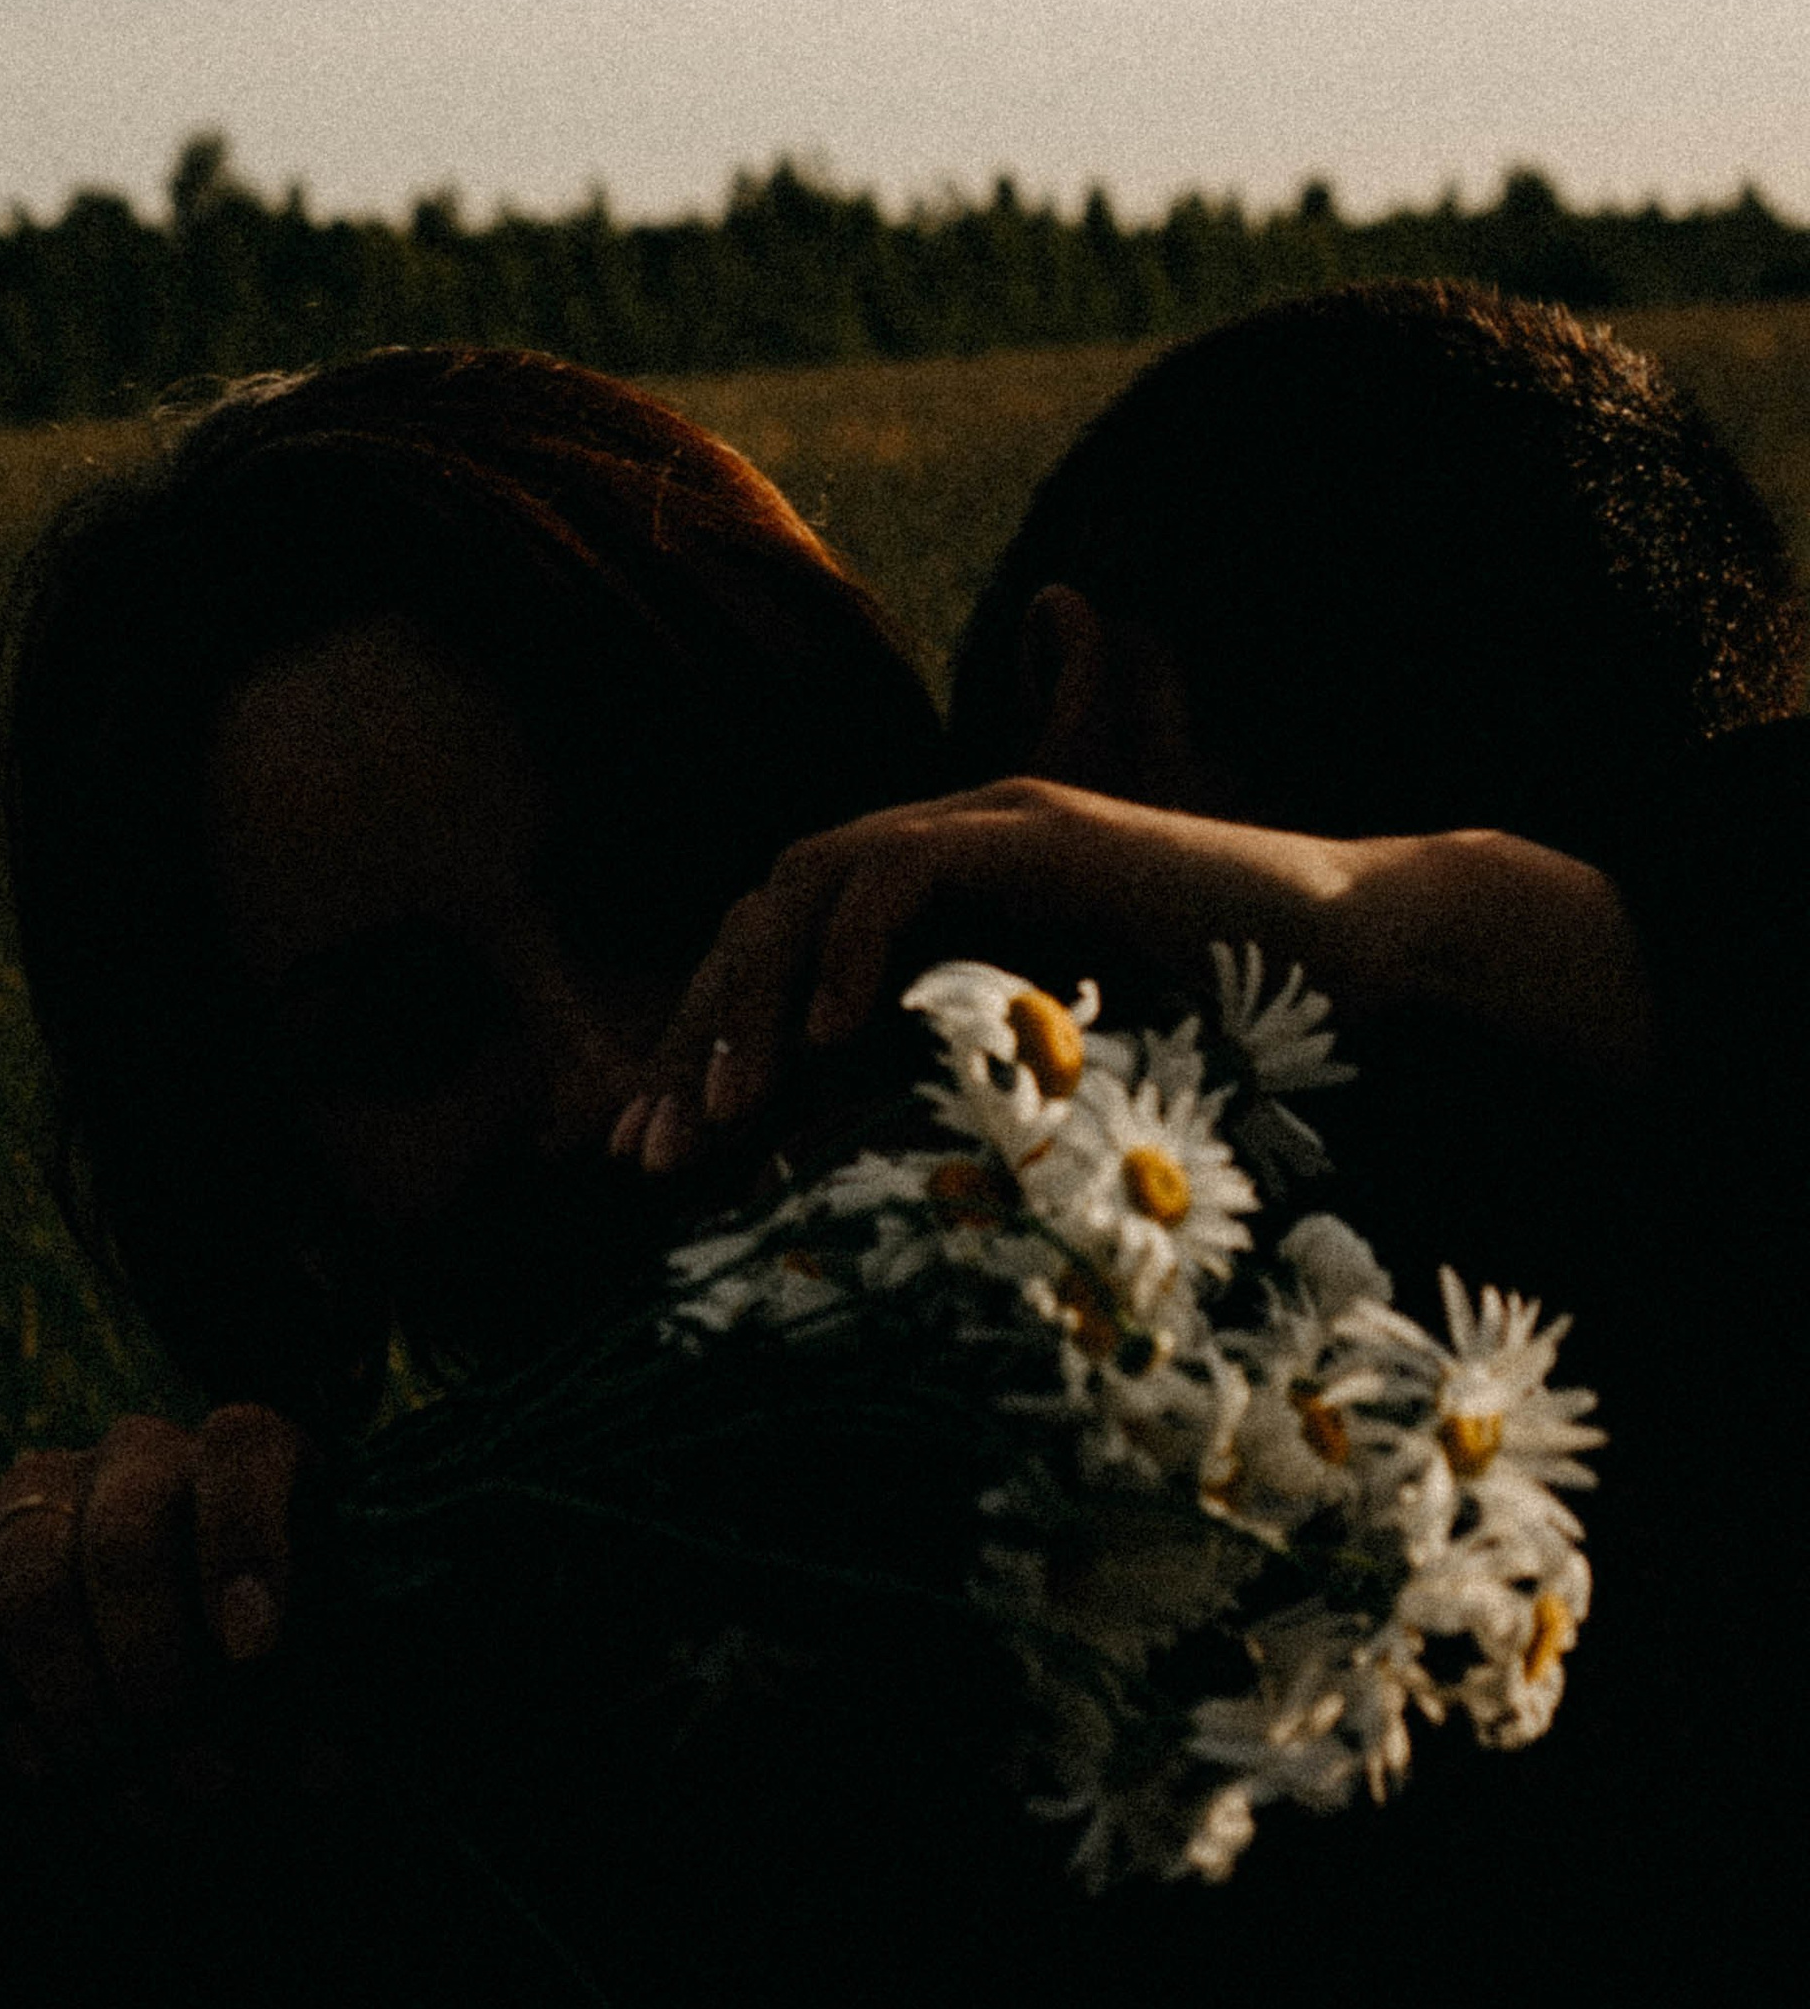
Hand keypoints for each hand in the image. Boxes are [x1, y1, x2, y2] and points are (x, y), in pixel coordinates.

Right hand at [0, 1403, 317, 1803]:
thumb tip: (317, 1768)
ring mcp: (37, 1484)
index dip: (242, 1541)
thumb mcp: (306, 1695)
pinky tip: (35, 1763)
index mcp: (246, 1460)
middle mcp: (139, 1453)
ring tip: (120, 1788)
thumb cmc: (256, 1695)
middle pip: (126, 1535)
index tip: (251, 1655)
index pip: (239, 1447)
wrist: (163, 1717)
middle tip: (190, 1774)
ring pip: (32, 1575)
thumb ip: (312, 1714)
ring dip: (75, 1705)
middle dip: (153, 1673)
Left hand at [613, 782, 1654, 1171]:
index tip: (653, 1156)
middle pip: (764, 913)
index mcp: (929, 895)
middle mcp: (942, 842)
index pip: (772, 951)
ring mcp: (988, 822)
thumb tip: (841, 1186)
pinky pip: (905, 867)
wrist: (1355, 944)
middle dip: (696, 1035)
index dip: (700, 1047)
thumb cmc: (1221, 1017)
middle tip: (652, 1152)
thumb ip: (950, 1084)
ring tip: (726, 1110)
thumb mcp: (1050, 1062)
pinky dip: (850, 944)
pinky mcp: (1039, 829)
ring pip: (810, 882)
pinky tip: (829, 1039)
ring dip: (752, 998)